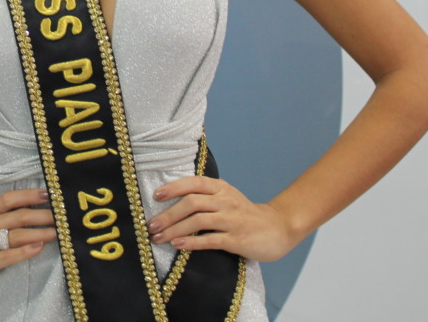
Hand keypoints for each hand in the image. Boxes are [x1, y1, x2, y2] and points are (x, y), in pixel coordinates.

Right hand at [0, 187, 56, 295]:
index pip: (7, 199)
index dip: (29, 194)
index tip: (49, 193)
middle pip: (17, 216)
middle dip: (42, 214)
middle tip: (63, 215)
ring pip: (15, 235)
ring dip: (39, 233)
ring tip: (58, 232)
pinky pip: (5, 257)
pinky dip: (23, 252)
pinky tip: (38, 248)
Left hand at [147, 176, 296, 261]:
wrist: (277, 229)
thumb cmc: (245, 214)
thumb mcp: (227, 197)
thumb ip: (206, 197)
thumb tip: (173, 202)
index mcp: (221, 188)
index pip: (194, 182)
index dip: (173, 188)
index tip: (156, 196)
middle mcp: (225, 200)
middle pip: (191, 202)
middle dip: (168, 214)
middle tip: (151, 226)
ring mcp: (231, 220)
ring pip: (197, 220)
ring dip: (174, 230)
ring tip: (158, 238)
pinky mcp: (236, 239)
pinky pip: (209, 239)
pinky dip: (191, 242)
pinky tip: (178, 245)